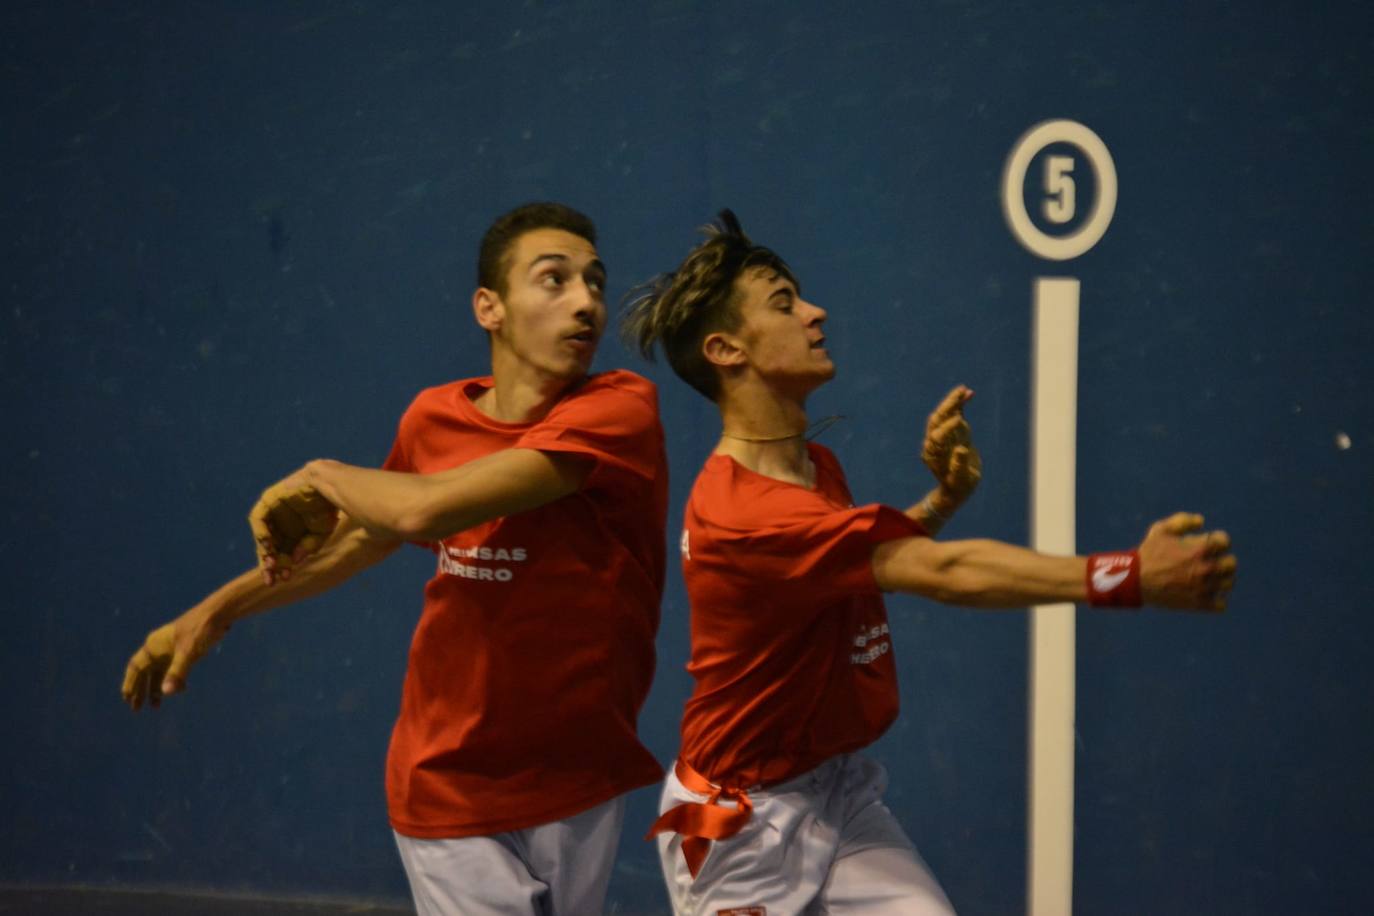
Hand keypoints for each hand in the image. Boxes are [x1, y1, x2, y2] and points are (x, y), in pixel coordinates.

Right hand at [121, 609, 229, 709]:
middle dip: (141, 690)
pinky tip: (180, 690)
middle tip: (137, 709)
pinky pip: (173, 669)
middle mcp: (159, 648)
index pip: (136, 667)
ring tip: (156, 706)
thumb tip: (166, 693)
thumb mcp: (188, 652)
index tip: (127, 698)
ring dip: (157, 688)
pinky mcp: (184, 651)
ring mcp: (171, 650)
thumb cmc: (200, 629)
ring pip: (159, 672)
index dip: (130, 683)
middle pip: (145, 672)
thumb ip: (177, 672)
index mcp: (154, 646)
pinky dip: (173, 680)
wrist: (218, 614)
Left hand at [249, 466, 338, 584]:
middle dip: (271, 565)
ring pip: (263, 536)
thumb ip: (309, 547)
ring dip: (265, 552)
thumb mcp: (321, 533)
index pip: (281, 553)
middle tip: (272, 580)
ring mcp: (273, 512)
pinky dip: (261, 532)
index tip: (284, 579)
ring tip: (271, 564)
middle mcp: (280, 524)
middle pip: (270, 549)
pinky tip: (269, 545)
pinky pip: (258, 518)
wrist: (329, 484)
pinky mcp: (269, 500)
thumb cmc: (328, 507)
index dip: (282, 567)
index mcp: (292, 533)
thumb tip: (295, 561)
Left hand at [922, 385, 981, 503]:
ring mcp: (944, 434)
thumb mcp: (960, 478)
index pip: (937, 435)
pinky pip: (955, 415)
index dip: (947, 427)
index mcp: (933, 453)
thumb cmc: (959, 485)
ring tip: (963, 389)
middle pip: (937, 420)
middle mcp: (935, 441)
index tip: (959, 420)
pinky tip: (969, 393)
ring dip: (953, 402)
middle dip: (947, 407)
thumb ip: (959, 465)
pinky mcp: (954, 431)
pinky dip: (961, 404)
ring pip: (945, 415)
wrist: (958, 486)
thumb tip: (961, 449)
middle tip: (958, 394)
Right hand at [1138, 513, 1236, 611]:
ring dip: (1220, 580)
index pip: (1225, 541)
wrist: (1135, 580)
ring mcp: (1205, 587)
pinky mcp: (1200, 604)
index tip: (1206, 544)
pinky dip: (1216, 600)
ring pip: (1228, 583)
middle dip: (1222, 560)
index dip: (1216, 540)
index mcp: (1201, 548)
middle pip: (1232, 564)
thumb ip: (1183, 520)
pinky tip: (1204, 594)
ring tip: (1207, 578)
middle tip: (1209, 562)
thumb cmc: (1148, 553)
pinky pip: (1221, 604)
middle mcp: (1207, 568)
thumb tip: (1201, 521)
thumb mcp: (1160, 529)